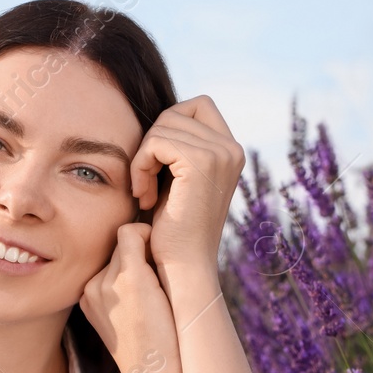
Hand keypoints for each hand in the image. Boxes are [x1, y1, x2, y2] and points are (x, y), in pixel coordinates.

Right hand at [78, 223, 181, 372]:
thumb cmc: (153, 352)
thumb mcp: (127, 320)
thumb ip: (125, 293)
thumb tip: (145, 259)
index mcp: (88, 298)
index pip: (107, 260)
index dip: (133, 262)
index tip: (152, 281)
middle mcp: (90, 288)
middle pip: (117, 248)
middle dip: (141, 255)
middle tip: (161, 285)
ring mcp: (106, 282)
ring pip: (127, 239)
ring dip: (149, 252)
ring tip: (163, 286)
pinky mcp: (129, 278)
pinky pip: (133, 232)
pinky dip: (150, 236)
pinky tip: (166, 261)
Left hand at [129, 95, 245, 292]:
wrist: (182, 266)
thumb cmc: (173, 230)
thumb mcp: (179, 180)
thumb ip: (179, 147)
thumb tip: (163, 117)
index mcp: (231, 151)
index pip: (198, 105)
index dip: (169, 125)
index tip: (158, 165)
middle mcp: (232, 149)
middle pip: (176, 113)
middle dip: (152, 144)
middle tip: (146, 183)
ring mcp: (220, 154)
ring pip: (163, 127)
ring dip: (143, 160)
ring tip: (145, 194)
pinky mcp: (201, 163)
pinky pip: (155, 142)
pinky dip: (140, 167)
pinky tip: (144, 197)